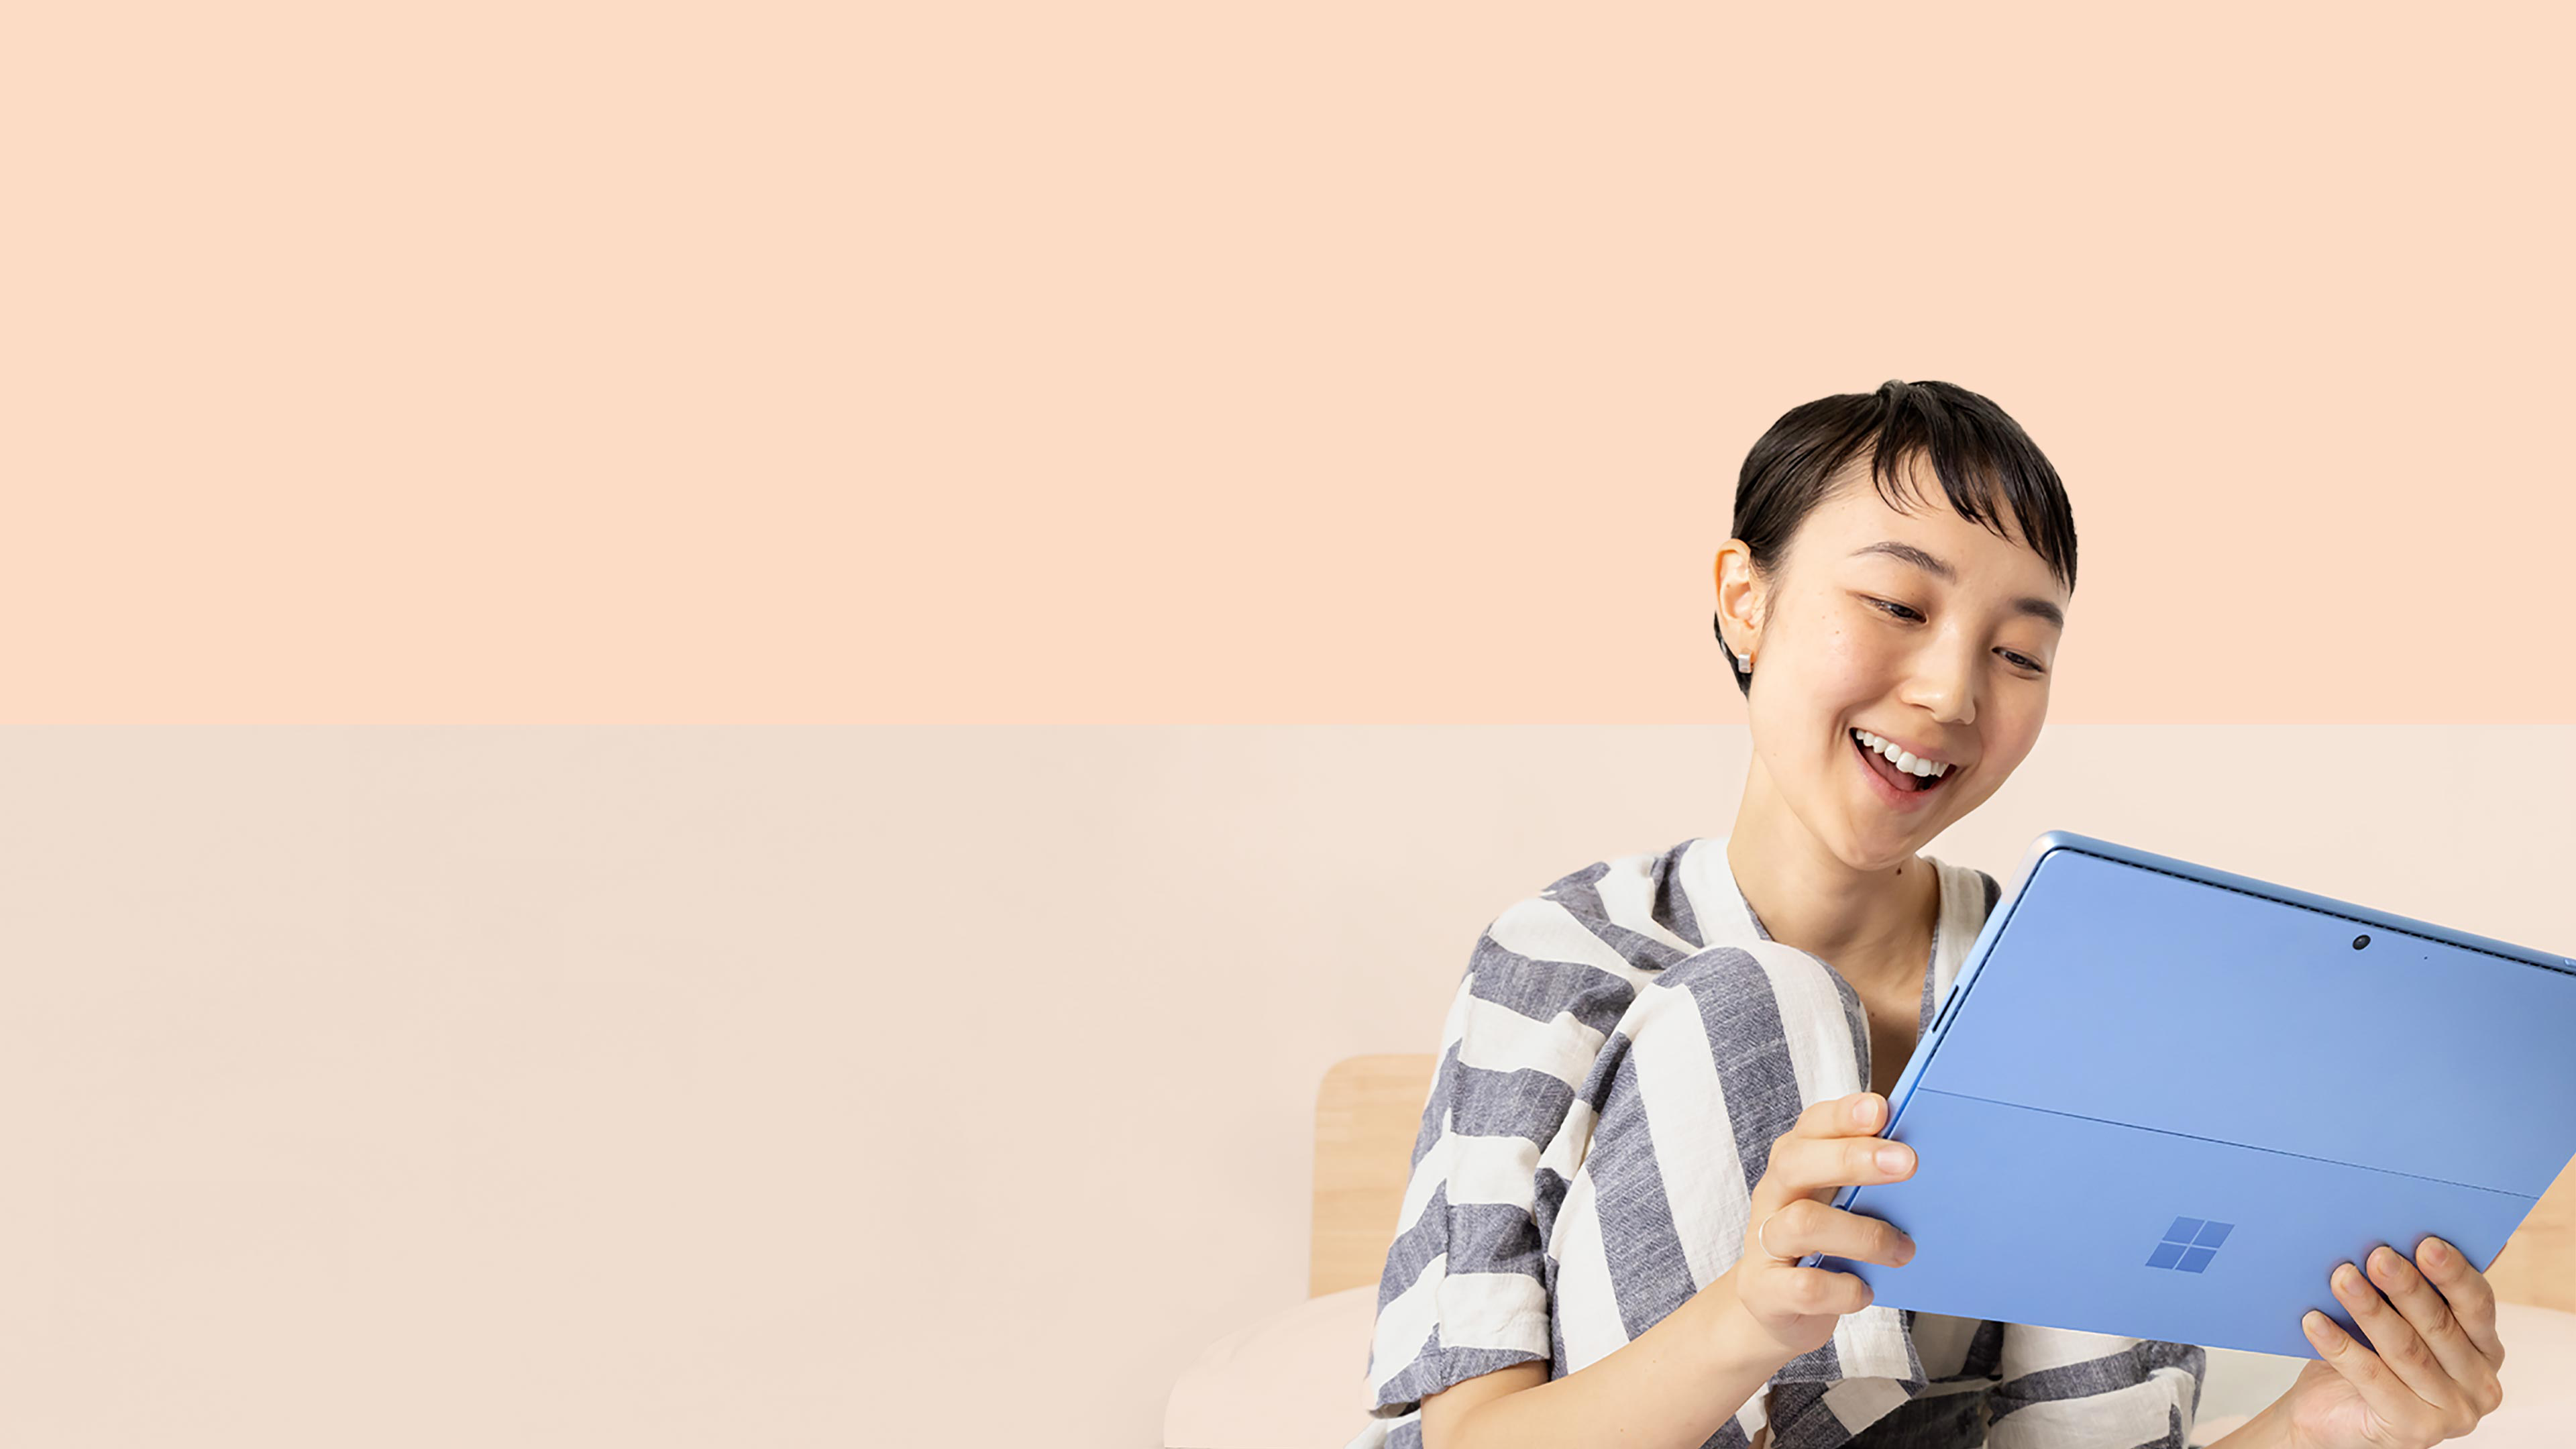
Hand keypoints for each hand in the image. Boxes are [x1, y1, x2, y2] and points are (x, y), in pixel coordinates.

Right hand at [1712, 1090, 1918, 1366]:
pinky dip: (1844, 1288)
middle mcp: (1773, 1195)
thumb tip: (1920, 1161)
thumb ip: (1869, 1180)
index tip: (1882, 1109)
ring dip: (1863, 1235)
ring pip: (1803, 1223)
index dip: (1843, 1115)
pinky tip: (1865, 1290)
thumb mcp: (1840, 1205)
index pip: (1810, 1126)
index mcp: (1795, 1164)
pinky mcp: (1764, 1290)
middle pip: (1797, 1161)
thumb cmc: (1823, 1247)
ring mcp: (1764, 1243)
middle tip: (1908, 1164)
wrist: (1774, 1308)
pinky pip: (1805, 1286)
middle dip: (1852, 1159)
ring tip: (1903, 1249)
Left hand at [2268, 1235, 2507, 1448]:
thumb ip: (2413, 1284)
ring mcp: (2451, 1412)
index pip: (2478, 1305)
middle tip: (2377, 1255)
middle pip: (2440, 1326)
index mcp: (2485, 1348)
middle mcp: (2479, 1383)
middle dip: (2407, 1287)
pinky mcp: (2414, 1431)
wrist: (2331, 1413)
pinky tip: (2315, 1321)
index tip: (2426, 1242)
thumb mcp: (2395, 1317)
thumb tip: (2413, 1228)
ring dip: (2370, 1310)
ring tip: (2341, 1278)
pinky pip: (2372, 1379)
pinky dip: (2341, 1347)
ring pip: (2406, 1350)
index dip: (2454, 1273)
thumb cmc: (2368, 1355)